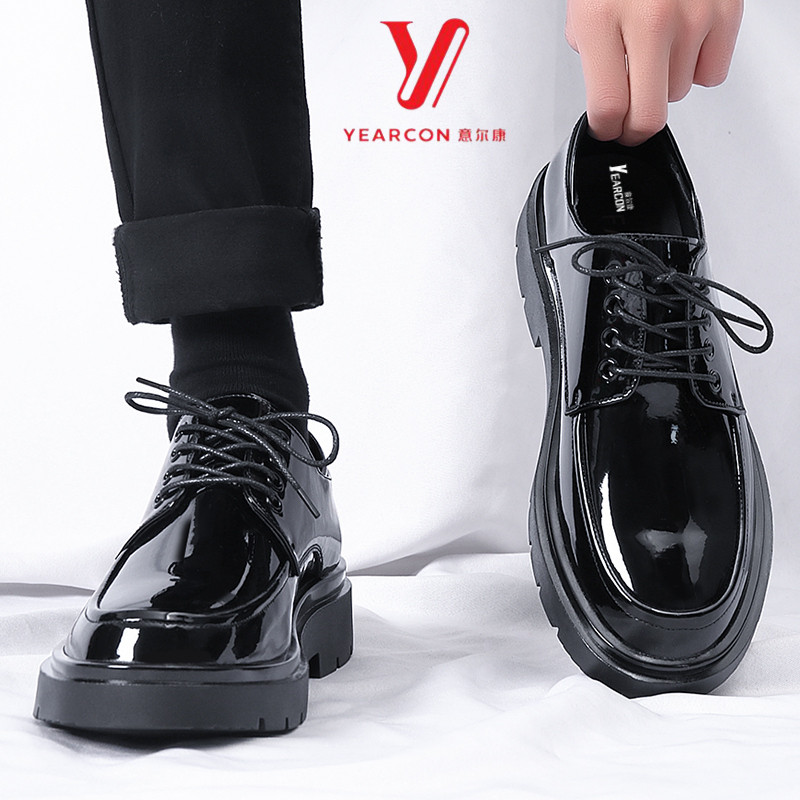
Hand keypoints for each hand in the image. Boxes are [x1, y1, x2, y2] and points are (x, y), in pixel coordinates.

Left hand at [565, 0, 743, 144]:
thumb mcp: (584, 8)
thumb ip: (593, 53)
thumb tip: (608, 93)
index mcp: (601, 19)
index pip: (607, 108)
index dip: (606, 129)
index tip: (608, 130)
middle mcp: (649, 20)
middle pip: (649, 116)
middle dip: (635, 127)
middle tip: (630, 122)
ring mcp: (693, 16)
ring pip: (679, 93)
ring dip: (665, 83)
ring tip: (656, 51)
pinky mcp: (726, 10)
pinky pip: (712, 73)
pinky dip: (698, 66)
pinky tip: (684, 44)